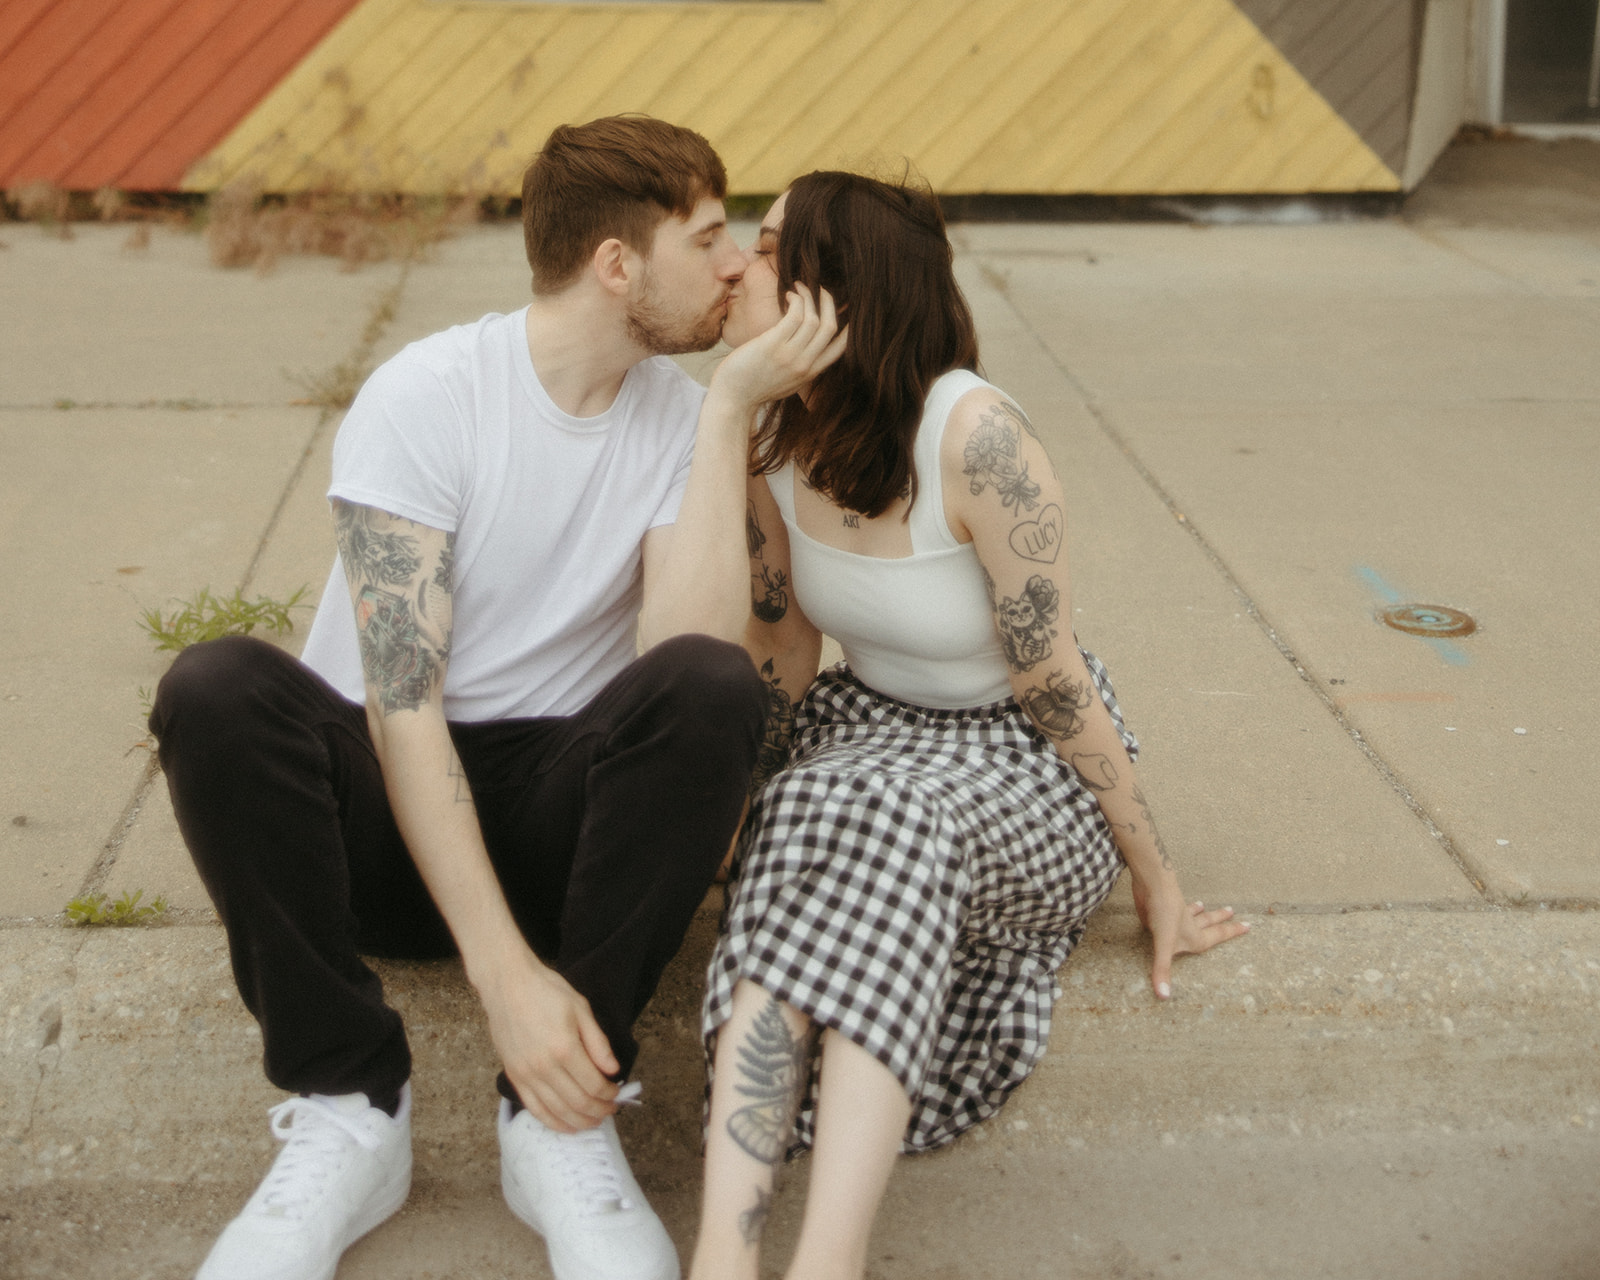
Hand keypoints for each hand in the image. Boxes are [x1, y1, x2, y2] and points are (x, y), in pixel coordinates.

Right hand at [475, 944, 619, 1131]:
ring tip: (594, 1121)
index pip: (594, 1084)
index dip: (609, 1094)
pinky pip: (535, 1108)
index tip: (617, 1094)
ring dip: (579, 1121)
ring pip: (557, 1111)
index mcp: (565, 1048)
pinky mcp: (514, 1077)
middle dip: (599, 1111)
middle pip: (578, 1103)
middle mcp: (544, 1067)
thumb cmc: (546, 991)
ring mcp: (526, 1074)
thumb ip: (598, 1043)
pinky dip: (553, 1122)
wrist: (507, 984)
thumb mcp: (581, 1009)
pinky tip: (566, 1125)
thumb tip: (613, 1070)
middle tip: (610, 1110)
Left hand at [711, 283, 846, 410]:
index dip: (847, 325)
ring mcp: (790, 355)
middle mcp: (804, 365)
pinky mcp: (773, 345)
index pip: (841, 348)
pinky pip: (795, 315)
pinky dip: (796, 299)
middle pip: (830, 327)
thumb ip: (801, 369)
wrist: (733, 399)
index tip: (845, 308)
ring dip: (809, 296)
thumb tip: (807, 351)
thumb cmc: (755, 387)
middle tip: (820, 289)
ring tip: (798, 287)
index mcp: (810, 373)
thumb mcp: (787, 384)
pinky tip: (788, 294)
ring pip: (813, 318)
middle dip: (828, 302)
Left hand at [1130, 868, 1249, 1000]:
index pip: (1219, 935)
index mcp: (1196, 935)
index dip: (1233, 932)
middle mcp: (1189, 925)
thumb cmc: (1164, 913)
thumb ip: (1163, 970)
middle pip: (1209, 922)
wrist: (1152, 884)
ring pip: (1193, 914)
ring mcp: (1176, 915)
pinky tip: (1176, 906)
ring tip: (1204, 905)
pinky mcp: (1162, 910)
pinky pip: (1176, 910)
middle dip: (1221, 920)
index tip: (1248, 926)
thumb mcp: (1164, 945)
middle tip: (1233, 911)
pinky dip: (1180, 909)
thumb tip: (1164, 996)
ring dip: (1200, 911)